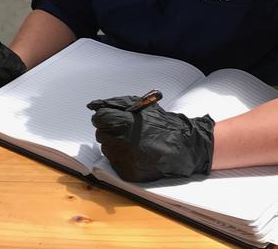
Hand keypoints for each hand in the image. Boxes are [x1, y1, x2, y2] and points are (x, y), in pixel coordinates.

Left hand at [87, 95, 214, 181]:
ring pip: (106, 149)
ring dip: (114, 144)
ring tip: (132, 141)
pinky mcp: (128, 174)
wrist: (183, 147)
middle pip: (100, 134)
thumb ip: (115, 104)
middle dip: (109, 130)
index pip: (99, 119)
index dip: (104, 117)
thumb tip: (93, 105)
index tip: (110, 118)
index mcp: (126, 124)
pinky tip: (135, 153)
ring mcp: (125, 160)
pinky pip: (114, 163)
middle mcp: (123, 143)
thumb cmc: (162, 124)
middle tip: (123, 130)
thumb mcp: (141, 107)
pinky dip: (121, 157)